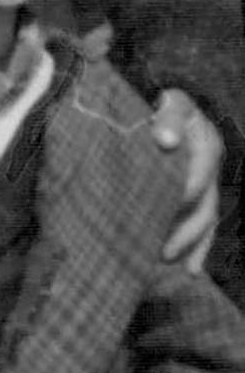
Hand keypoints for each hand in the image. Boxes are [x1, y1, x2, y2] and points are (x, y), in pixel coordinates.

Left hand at [154, 88, 221, 270]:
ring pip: (205, 220)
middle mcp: (212, 169)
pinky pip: (205, 225)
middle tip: (161, 251)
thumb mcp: (170, 103)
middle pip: (204, 206)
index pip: (196, 176)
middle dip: (185, 231)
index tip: (161, 210)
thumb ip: (167, 117)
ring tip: (167, 261)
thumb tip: (163, 139)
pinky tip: (191, 269)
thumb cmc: (167, 104)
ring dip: (190, 244)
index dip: (182, 194)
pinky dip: (199, 248)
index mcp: (206, 146)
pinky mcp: (202, 195)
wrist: (175, 106)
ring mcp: (209, 183)